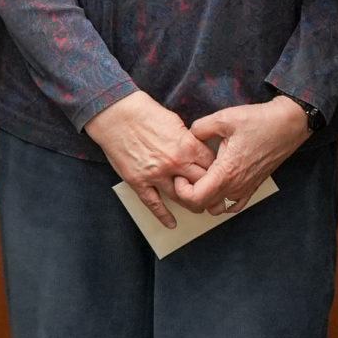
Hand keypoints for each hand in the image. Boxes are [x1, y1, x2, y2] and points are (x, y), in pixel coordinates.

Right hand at [84, 90, 214, 228]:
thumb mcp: (176, 122)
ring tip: (198, 208)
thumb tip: (199, 150)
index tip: (221, 176)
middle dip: (210, 191)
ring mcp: (156, 174)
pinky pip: (154, 204)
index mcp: (187, 145)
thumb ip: (189, 139)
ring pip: (181, 197)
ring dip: (191, 204)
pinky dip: (163, 216)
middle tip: (215, 196)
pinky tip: (171, 223)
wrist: (117, 115)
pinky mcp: (139, 182)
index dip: (219, 172)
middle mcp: (175, 163)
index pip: (212, 166)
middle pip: (201, 184)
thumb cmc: (145, 114)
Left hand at [173, 98, 308, 213]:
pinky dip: (222, 202)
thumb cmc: (259, 121)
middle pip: (202, 207)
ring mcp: (246, 189)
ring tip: (201, 180)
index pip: (194, 198)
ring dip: (205, 199)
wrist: (288, 124)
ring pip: (216, 209)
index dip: (181, 189)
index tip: (181, 173)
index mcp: (226, 172)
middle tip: (186, 176)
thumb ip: (199, 128)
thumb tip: (188, 135)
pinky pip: (233, 206)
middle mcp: (236, 186)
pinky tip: (219, 187)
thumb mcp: (224, 118)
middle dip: (188, 195)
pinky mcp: (253, 187)